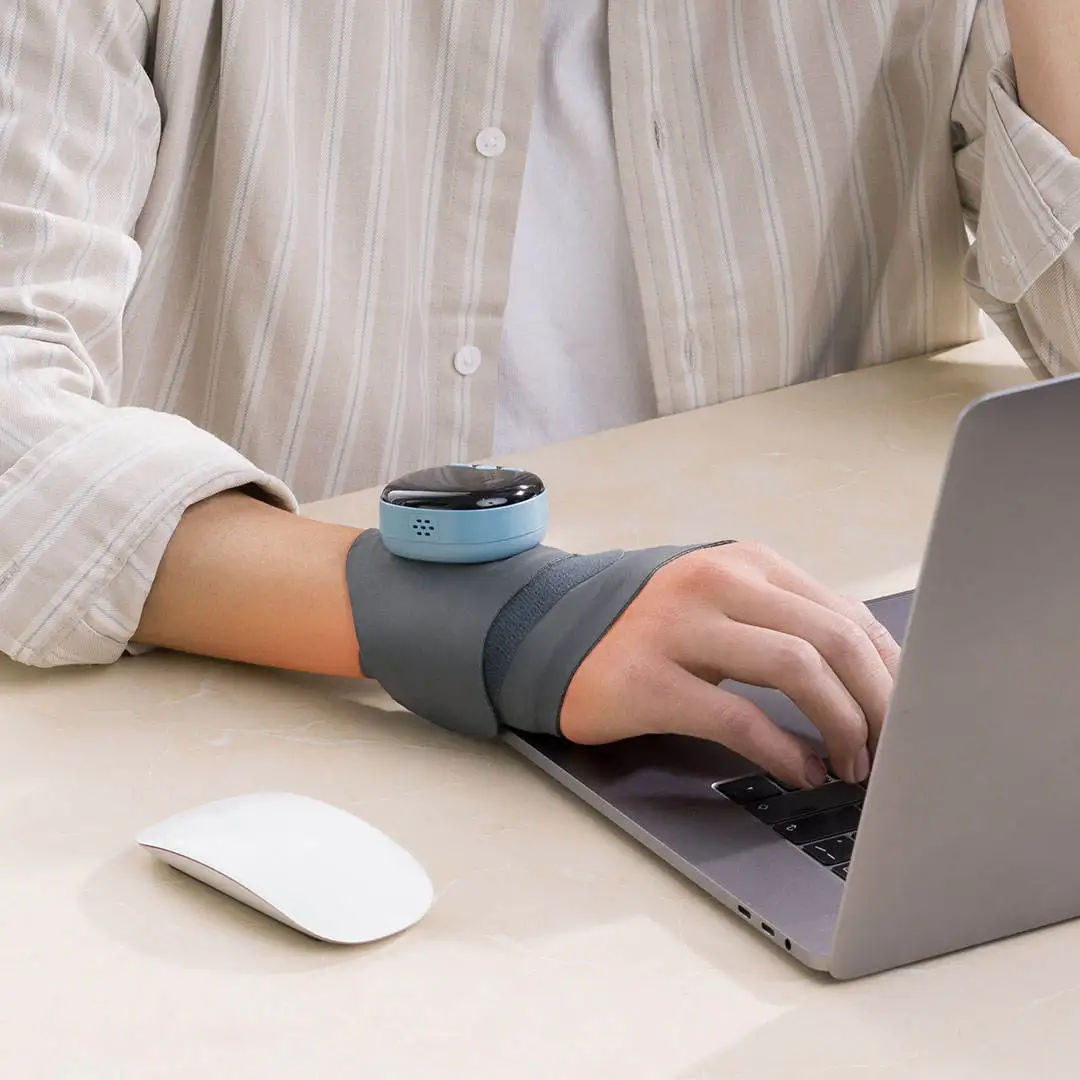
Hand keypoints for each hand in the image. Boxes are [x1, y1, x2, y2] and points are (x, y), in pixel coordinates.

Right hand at [560, 541, 900, 788]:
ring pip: (796, 668)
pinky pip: (737, 716)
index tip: (909, 717)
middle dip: (880, 704)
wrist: (552, 636)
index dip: (892, 673)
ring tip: (851, 765)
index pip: (847, 614)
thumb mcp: (723, 611)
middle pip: (834, 638)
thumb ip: (787, 626)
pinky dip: (783, 750)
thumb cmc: (651, 631)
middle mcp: (716, 583)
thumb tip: (877, 682)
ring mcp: (679, 627)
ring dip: (842, 725)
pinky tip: (800, 770)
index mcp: (745, 564)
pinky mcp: (648, 678)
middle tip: (893, 751)